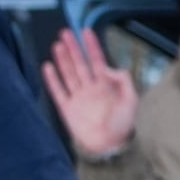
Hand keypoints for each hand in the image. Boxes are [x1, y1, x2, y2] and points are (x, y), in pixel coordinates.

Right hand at [42, 26, 140, 160]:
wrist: (110, 148)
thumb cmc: (124, 126)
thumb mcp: (131, 101)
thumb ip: (123, 81)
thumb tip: (107, 67)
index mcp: (107, 86)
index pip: (97, 60)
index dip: (91, 46)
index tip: (85, 31)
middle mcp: (91, 89)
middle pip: (80, 63)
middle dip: (73, 48)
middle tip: (65, 32)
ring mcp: (78, 98)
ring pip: (68, 74)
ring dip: (62, 59)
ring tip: (57, 44)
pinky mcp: (68, 110)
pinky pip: (58, 92)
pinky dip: (52, 79)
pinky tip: (48, 66)